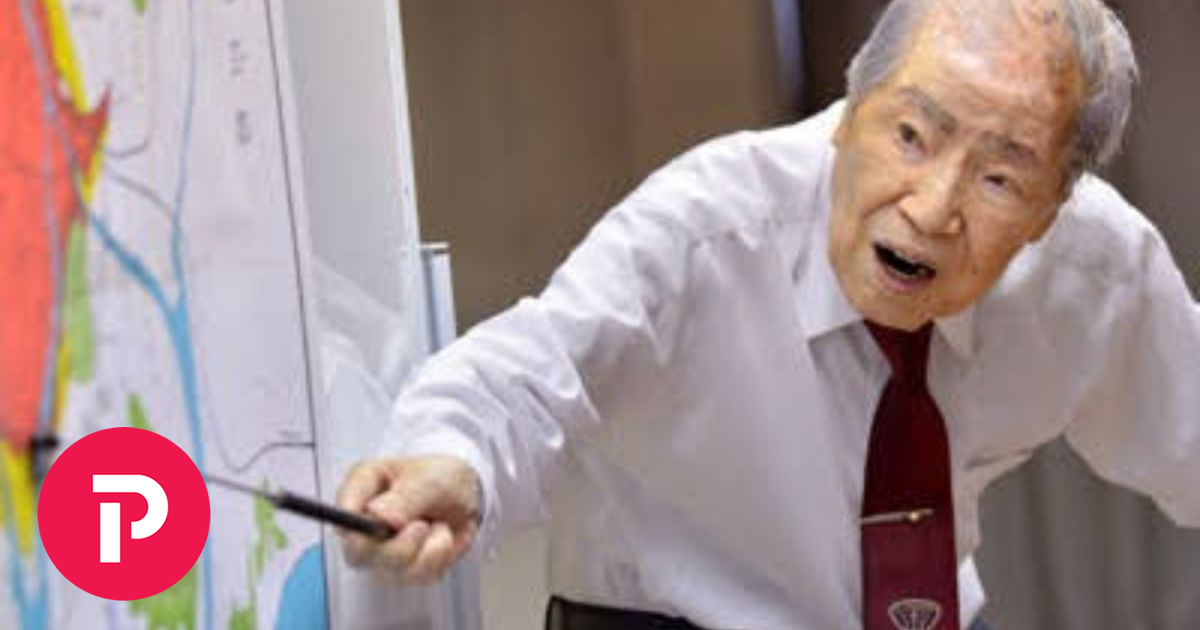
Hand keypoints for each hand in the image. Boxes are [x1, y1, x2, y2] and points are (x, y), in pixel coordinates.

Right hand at [335, 455, 481, 584]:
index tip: (384, 522)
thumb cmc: (440, 478)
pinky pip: (420, 576)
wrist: (465, 498)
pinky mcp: (401, 570)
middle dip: (400, 546)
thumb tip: (379, 515)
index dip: (354, 524)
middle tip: (422, 526)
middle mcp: (363, 523)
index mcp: (363, 487)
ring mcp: (379, 550)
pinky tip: (441, 539)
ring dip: (429, 549)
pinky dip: (440, 558)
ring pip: (395, 568)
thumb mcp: (431, 478)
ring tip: (439, 525)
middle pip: (360, 553)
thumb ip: (406, 496)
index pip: (342, 511)